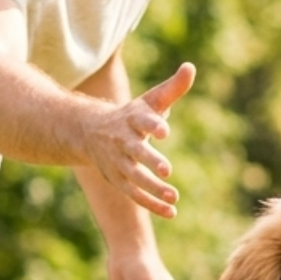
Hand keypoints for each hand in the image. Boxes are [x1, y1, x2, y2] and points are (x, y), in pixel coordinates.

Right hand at [82, 63, 194, 218]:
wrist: (90, 132)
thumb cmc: (131, 116)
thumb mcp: (150, 100)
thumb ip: (172, 88)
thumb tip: (190, 67)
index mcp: (132, 119)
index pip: (142, 121)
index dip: (153, 125)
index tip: (164, 131)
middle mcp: (123, 142)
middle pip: (136, 152)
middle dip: (150, 161)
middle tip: (167, 170)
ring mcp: (119, 162)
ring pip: (135, 177)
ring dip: (153, 188)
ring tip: (174, 197)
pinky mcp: (119, 180)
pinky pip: (135, 195)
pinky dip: (152, 204)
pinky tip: (171, 212)